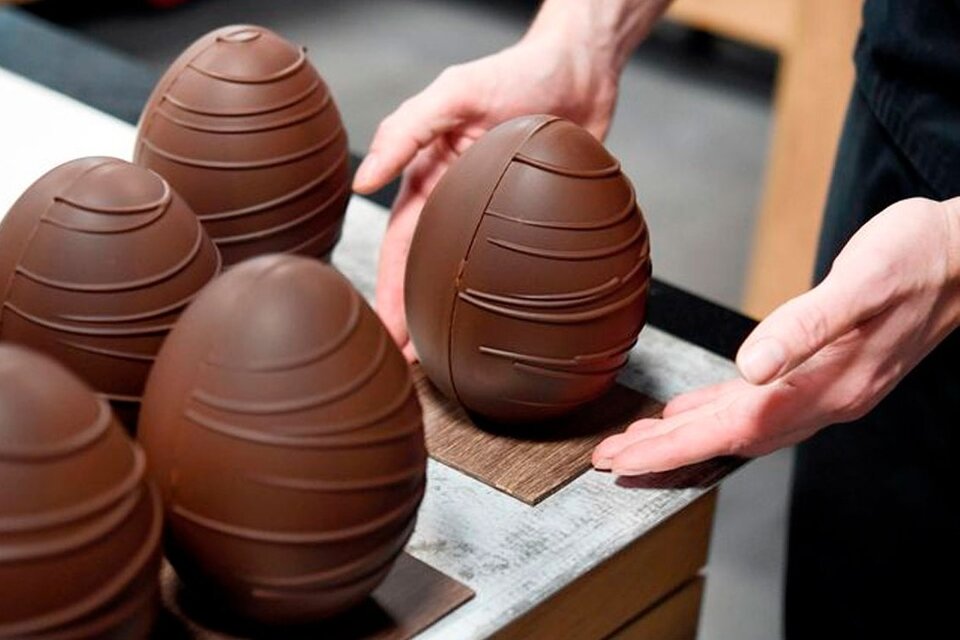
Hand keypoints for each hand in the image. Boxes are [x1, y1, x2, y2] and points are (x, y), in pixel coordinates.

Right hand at [354, 36, 621, 359]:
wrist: (584, 70)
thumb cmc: (517, 73)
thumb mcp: (454, 94)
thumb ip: (407, 132)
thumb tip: (363, 183)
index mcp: (432, 180)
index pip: (402, 246)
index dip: (391, 291)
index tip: (387, 332)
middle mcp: (462, 203)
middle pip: (432, 272)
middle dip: (419, 317)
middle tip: (414, 362)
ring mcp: (499, 216)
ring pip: (472, 276)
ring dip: (460, 315)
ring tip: (454, 355)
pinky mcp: (537, 222)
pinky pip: (518, 267)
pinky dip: (507, 297)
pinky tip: (506, 324)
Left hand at [593, 197, 959, 474]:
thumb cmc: (919, 257)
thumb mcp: (862, 282)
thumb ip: (807, 326)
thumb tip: (751, 365)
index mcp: (830, 383)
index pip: (734, 429)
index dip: (674, 448)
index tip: (626, 459)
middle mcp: (826, 397)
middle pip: (729, 438)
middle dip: (666, 452)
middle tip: (610, 460)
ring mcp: (827, 388)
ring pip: (741, 425)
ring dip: (687, 437)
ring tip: (638, 443)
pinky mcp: (825, 370)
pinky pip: (759, 404)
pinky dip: (719, 411)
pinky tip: (694, 410)